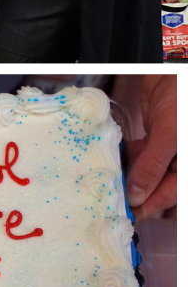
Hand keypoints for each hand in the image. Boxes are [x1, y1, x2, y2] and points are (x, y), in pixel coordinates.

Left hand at [118, 74, 175, 219]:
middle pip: (158, 184)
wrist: (174, 70)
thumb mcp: (170, 136)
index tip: (127, 216)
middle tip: (110, 200)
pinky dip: (129, 155)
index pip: (170, 194)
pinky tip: (113, 160)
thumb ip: (153, 165)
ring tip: (106, 182)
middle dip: (136, 191)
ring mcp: (168, 146)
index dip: (150, 206)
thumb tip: (138, 195)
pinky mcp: (155, 132)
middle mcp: (179, 160)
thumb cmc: (181, 102)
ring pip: (147, 168)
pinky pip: (141, 151)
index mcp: (186, 167)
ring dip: (129, 174)